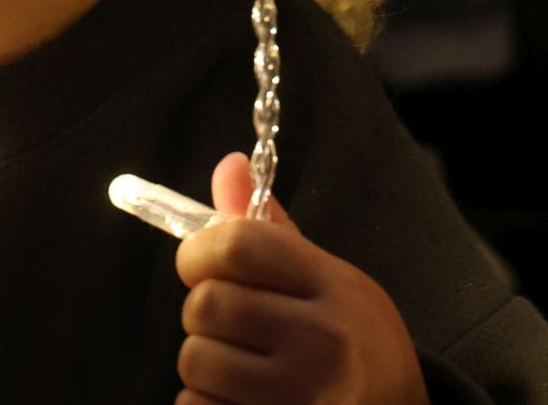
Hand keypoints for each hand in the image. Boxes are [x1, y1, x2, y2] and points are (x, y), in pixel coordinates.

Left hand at [175, 152, 430, 404]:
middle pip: (207, 305)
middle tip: (232, 323)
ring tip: (243, 365)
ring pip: (195, 361)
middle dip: (205, 312)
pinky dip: (205, 402)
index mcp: (332, 285)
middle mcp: (321, 340)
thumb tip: (228, 166)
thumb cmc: (351, 339)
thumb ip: (270, 229)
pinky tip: (241, 397)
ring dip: (205, 363)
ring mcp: (301, 394)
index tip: (202, 263)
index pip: (237, 245)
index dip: (200, 251)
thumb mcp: (326, 276)